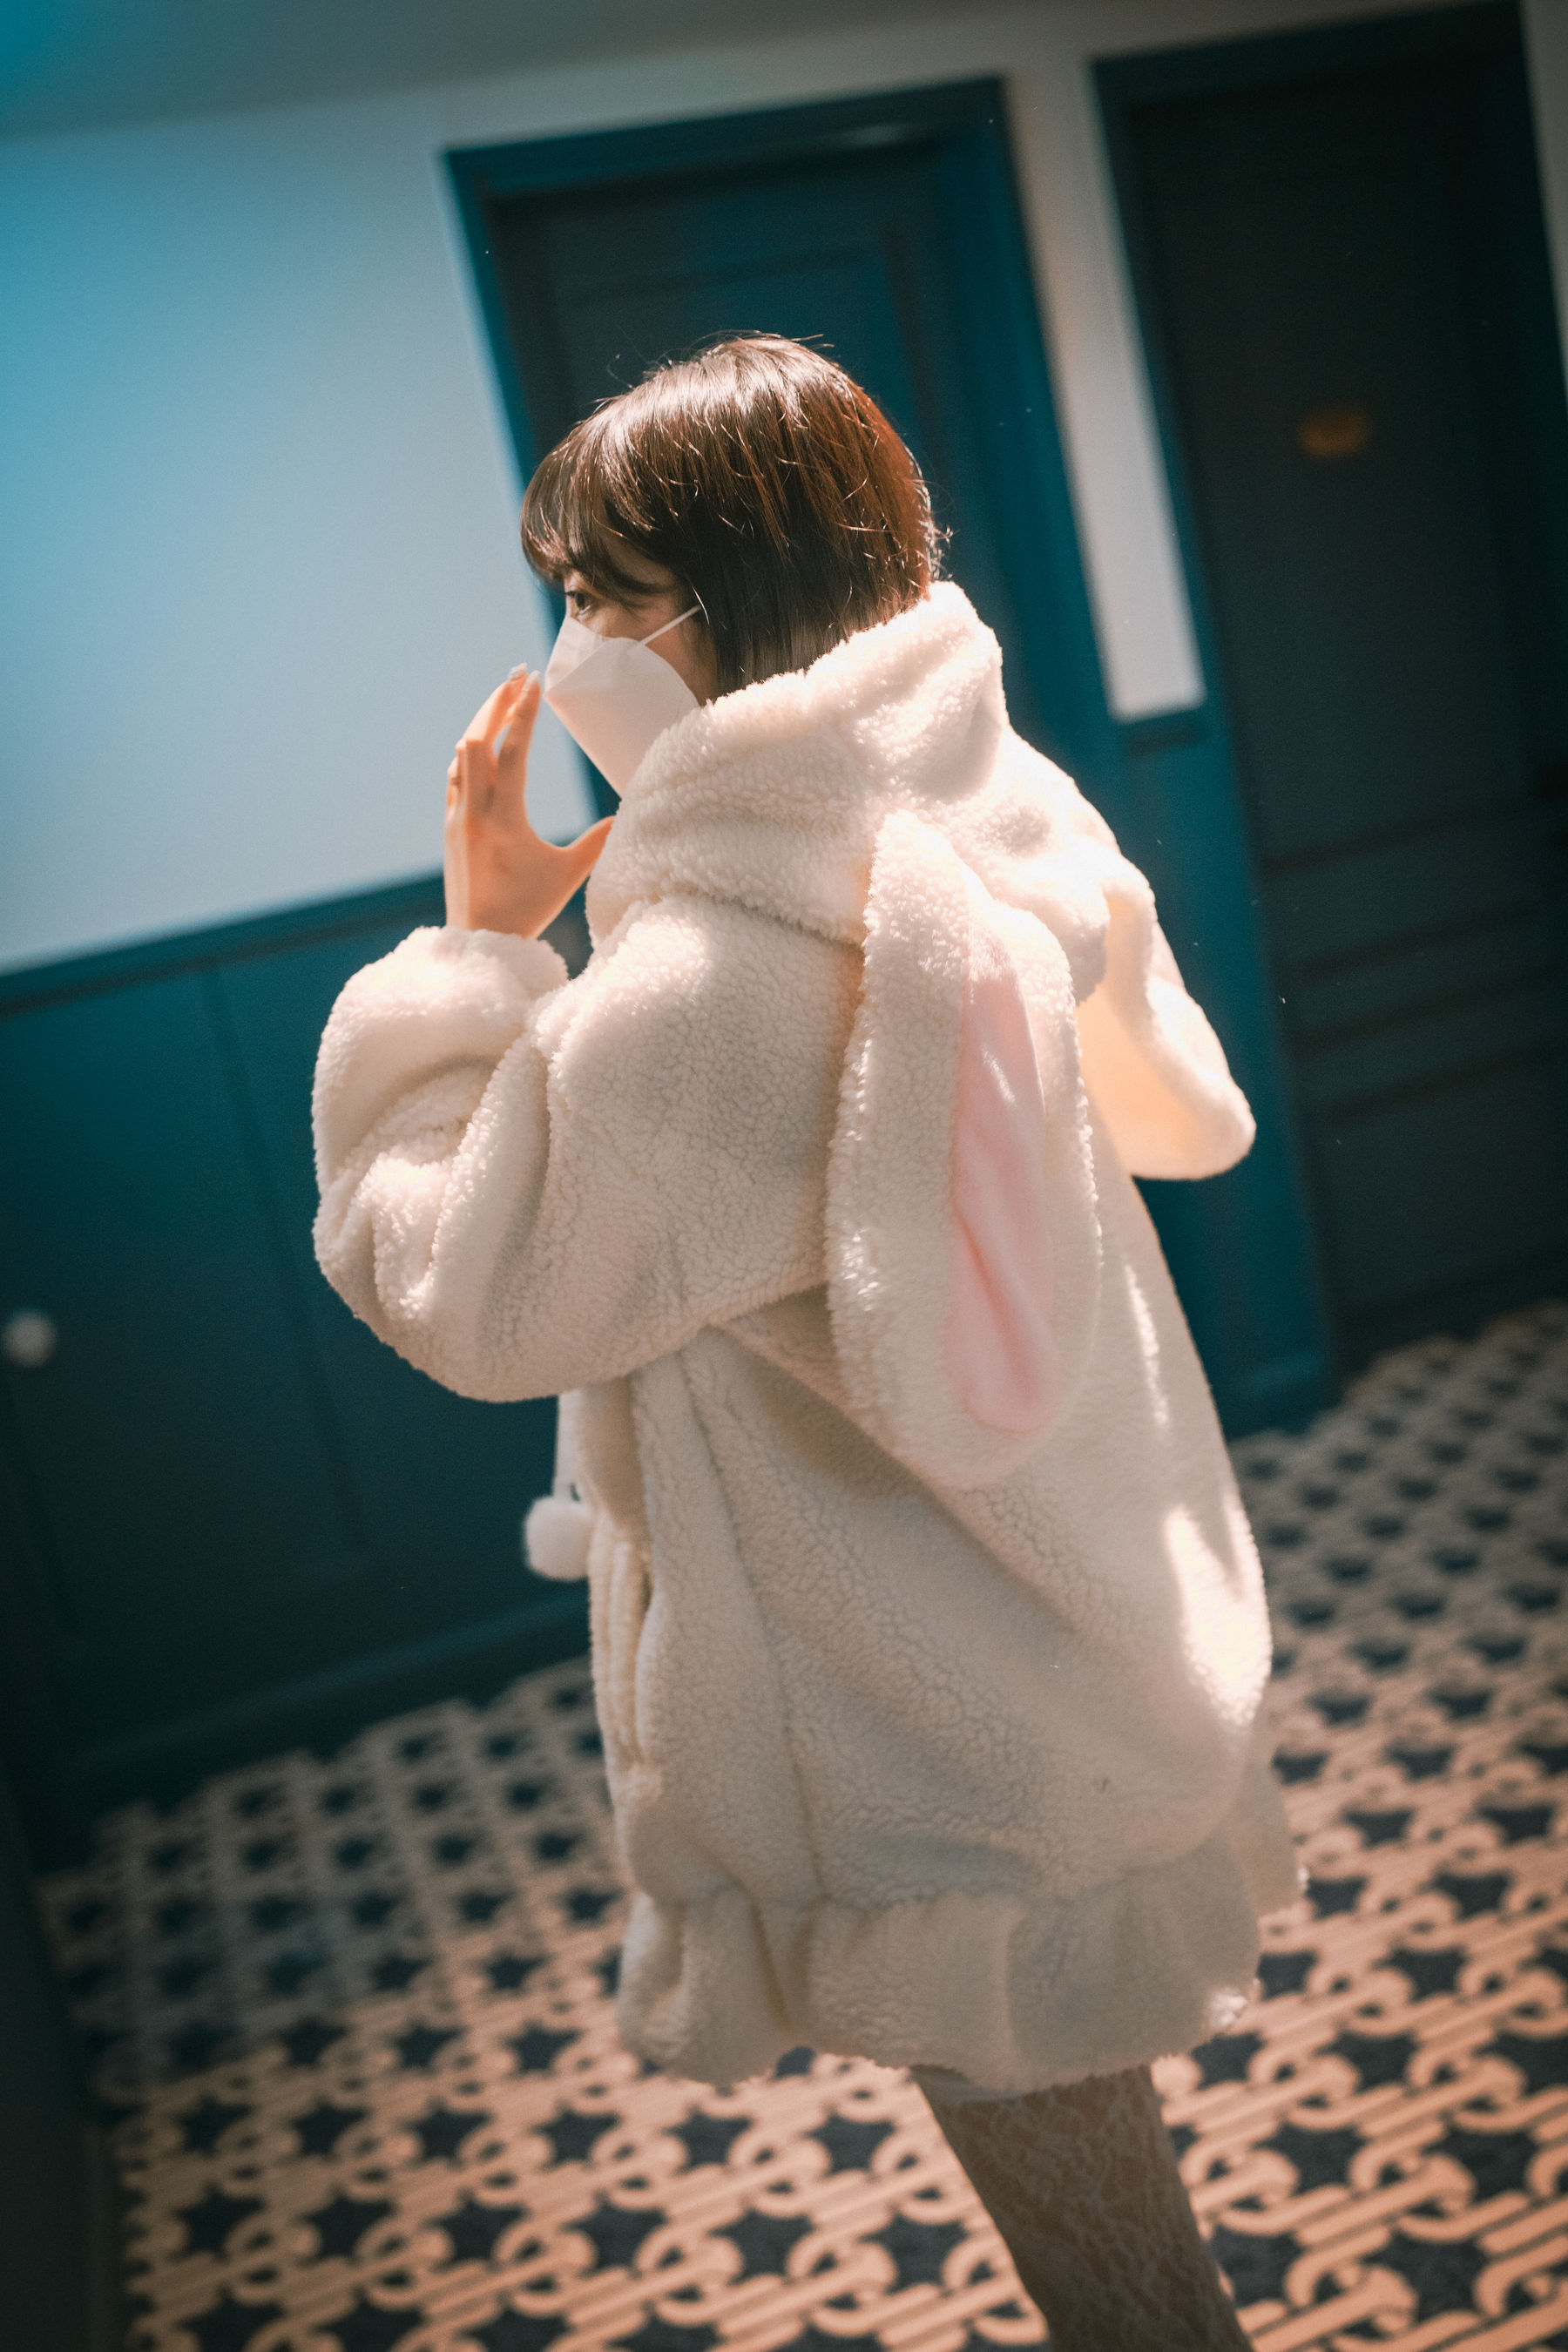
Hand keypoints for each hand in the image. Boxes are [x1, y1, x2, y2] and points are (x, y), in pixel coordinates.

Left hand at [444, 672, 613, 938]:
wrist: (479, 941)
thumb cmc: (526, 910)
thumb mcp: (568, 875)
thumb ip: (597, 843)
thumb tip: (626, 815)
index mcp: (503, 817)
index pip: (513, 749)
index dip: (524, 711)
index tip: (533, 681)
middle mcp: (473, 810)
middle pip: (478, 738)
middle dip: (498, 702)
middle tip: (517, 676)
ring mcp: (457, 817)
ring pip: (461, 754)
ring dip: (481, 722)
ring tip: (501, 700)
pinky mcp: (451, 827)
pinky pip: (455, 776)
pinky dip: (469, 752)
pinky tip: (479, 745)